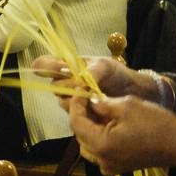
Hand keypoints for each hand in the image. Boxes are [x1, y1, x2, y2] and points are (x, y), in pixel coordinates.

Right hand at [32, 54, 156, 103]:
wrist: (132, 92)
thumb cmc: (116, 74)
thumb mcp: (105, 65)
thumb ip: (91, 71)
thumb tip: (80, 80)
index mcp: (68, 65)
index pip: (45, 63)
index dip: (42, 67)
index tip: (49, 70)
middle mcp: (65, 81)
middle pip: (54, 85)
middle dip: (68, 85)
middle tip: (83, 84)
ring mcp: (71, 97)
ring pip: (62, 100)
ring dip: (75, 99)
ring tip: (92, 96)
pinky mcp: (79, 111)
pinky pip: (72, 112)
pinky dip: (81, 109)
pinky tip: (93, 106)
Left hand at [64, 93, 175, 175]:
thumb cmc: (156, 123)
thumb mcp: (127, 105)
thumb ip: (102, 104)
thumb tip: (89, 101)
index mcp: (100, 144)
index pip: (76, 122)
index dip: (76, 104)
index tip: (79, 90)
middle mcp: (100, 159)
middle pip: (80, 135)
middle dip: (82, 116)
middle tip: (89, 99)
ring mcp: (108, 166)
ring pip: (87, 145)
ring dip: (90, 128)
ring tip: (99, 111)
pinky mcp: (117, 168)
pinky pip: (99, 152)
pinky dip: (99, 139)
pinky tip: (109, 126)